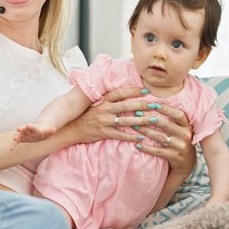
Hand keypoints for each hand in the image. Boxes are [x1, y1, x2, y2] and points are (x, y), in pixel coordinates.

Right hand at [10, 124, 56, 149]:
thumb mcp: (48, 132)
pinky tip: (11, 149)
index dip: (31, 127)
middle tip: (19, 129)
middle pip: (25, 129)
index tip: (28, 126)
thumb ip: (50, 131)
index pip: (33, 127)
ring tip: (14, 139)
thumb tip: (54, 129)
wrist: (39, 131)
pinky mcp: (21, 138)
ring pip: (19, 135)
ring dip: (17, 136)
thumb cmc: (44, 132)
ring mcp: (24, 134)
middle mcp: (28, 130)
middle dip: (22, 129)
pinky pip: (17, 142)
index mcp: (35, 128)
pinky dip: (14, 144)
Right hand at [69, 87, 196, 175]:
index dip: (133, 91)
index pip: (120, 93)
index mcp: (102, 100)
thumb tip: (124, 94)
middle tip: (156, 105)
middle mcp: (104, 109)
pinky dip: (131, 136)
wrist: (72, 129)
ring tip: (154, 120)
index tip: (146, 90)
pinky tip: (141, 137)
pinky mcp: (103, 133)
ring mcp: (104, 121)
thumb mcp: (95, 103)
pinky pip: (120, 134)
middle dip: (143, 105)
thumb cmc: (86, 115)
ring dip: (142, 121)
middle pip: (127, 105)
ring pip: (126, 120)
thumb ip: (108, 99)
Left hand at [125, 98, 196, 177]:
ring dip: (145, 131)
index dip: (166, 109)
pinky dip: (146, 148)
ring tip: (134, 126)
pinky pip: (157, 151)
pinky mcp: (173, 156)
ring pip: (159, 137)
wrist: (187, 163)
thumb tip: (154, 105)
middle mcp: (185, 135)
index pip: (178, 115)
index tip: (154, 104)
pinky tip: (137, 144)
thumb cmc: (180, 142)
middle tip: (137, 113)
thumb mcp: (181, 130)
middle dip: (150, 118)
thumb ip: (173, 120)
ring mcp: (180, 147)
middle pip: (166, 124)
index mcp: (188, 127)